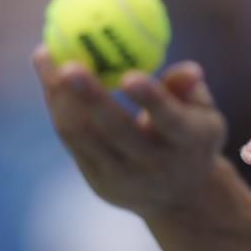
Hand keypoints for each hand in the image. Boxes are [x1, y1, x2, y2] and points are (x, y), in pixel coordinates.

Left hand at [32, 44, 227, 218]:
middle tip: (69, 64)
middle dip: (90, 97)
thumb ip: (190, 89)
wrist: (180, 195)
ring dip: (60, 95)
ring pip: (84, 134)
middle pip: (117, 130)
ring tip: (45, 55)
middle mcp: (155, 165)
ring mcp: (124, 178)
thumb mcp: (205, 114)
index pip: (170, 120)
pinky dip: (57, 105)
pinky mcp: (98, 182)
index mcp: (188, 143)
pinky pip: (72, 138)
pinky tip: (49, 76)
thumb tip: (191, 69)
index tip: (130, 75)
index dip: (151, 99)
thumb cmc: (193, 138)